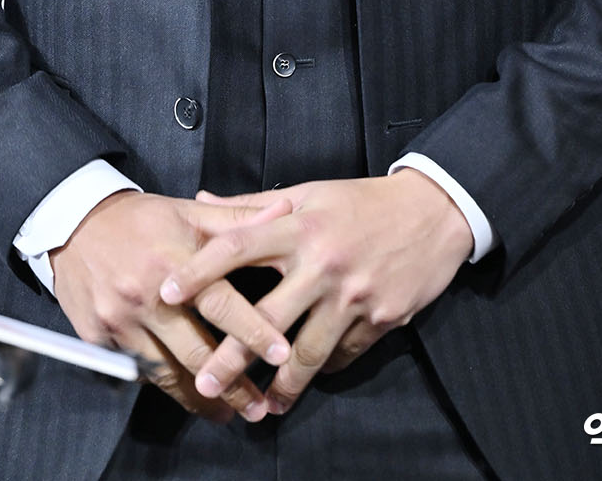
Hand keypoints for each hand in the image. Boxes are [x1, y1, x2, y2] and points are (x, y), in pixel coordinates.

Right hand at [51, 189, 293, 422]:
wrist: (74, 223)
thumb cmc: (141, 219)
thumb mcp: (189, 212)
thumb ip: (239, 220)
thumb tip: (288, 210)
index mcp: (172, 262)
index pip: (220, 303)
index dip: (252, 329)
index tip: (281, 355)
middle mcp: (144, 297)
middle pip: (195, 353)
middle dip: (232, 386)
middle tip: (259, 407)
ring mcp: (119, 322)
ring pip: (165, 373)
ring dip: (198, 398)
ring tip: (226, 413)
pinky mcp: (98, 340)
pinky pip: (136, 370)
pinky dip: (162, 381)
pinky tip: (183, 390)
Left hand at [158, 170, 473, 415]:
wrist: (434, 212)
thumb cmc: (362, 202)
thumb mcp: (309, 194)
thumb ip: (251, 205)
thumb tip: (200, 201)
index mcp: (299, 226)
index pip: (238, 246)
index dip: (200, 270)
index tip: (167, 292)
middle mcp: (322, 262)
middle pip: (267, 316)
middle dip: (232, 355)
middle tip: (203, 382)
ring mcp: (352, 295)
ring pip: (307, 352)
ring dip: (281, 385)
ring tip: (261, 406)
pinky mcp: (380, 320)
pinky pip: (342, 355)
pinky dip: (324, 368)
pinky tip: (309, 378)